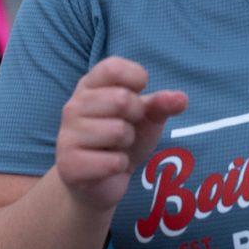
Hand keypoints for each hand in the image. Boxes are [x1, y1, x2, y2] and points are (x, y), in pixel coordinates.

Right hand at [55, 57, 188, 215]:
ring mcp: (67, 135)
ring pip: (118, 131)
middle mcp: (73, 106)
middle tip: (124, 129)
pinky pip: (113, 161)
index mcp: (89, 86)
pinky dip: (119, 166)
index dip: (136, 79)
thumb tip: (181, 99)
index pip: (113, 67)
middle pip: (121, 99)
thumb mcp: (146, 117)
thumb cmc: (123, 140)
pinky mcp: (69, 164)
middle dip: (135, 118)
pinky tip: (107, 167)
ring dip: (126, 145)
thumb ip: (161, 104)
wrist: (101, 180)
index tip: (138, 97)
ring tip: (114, 148)